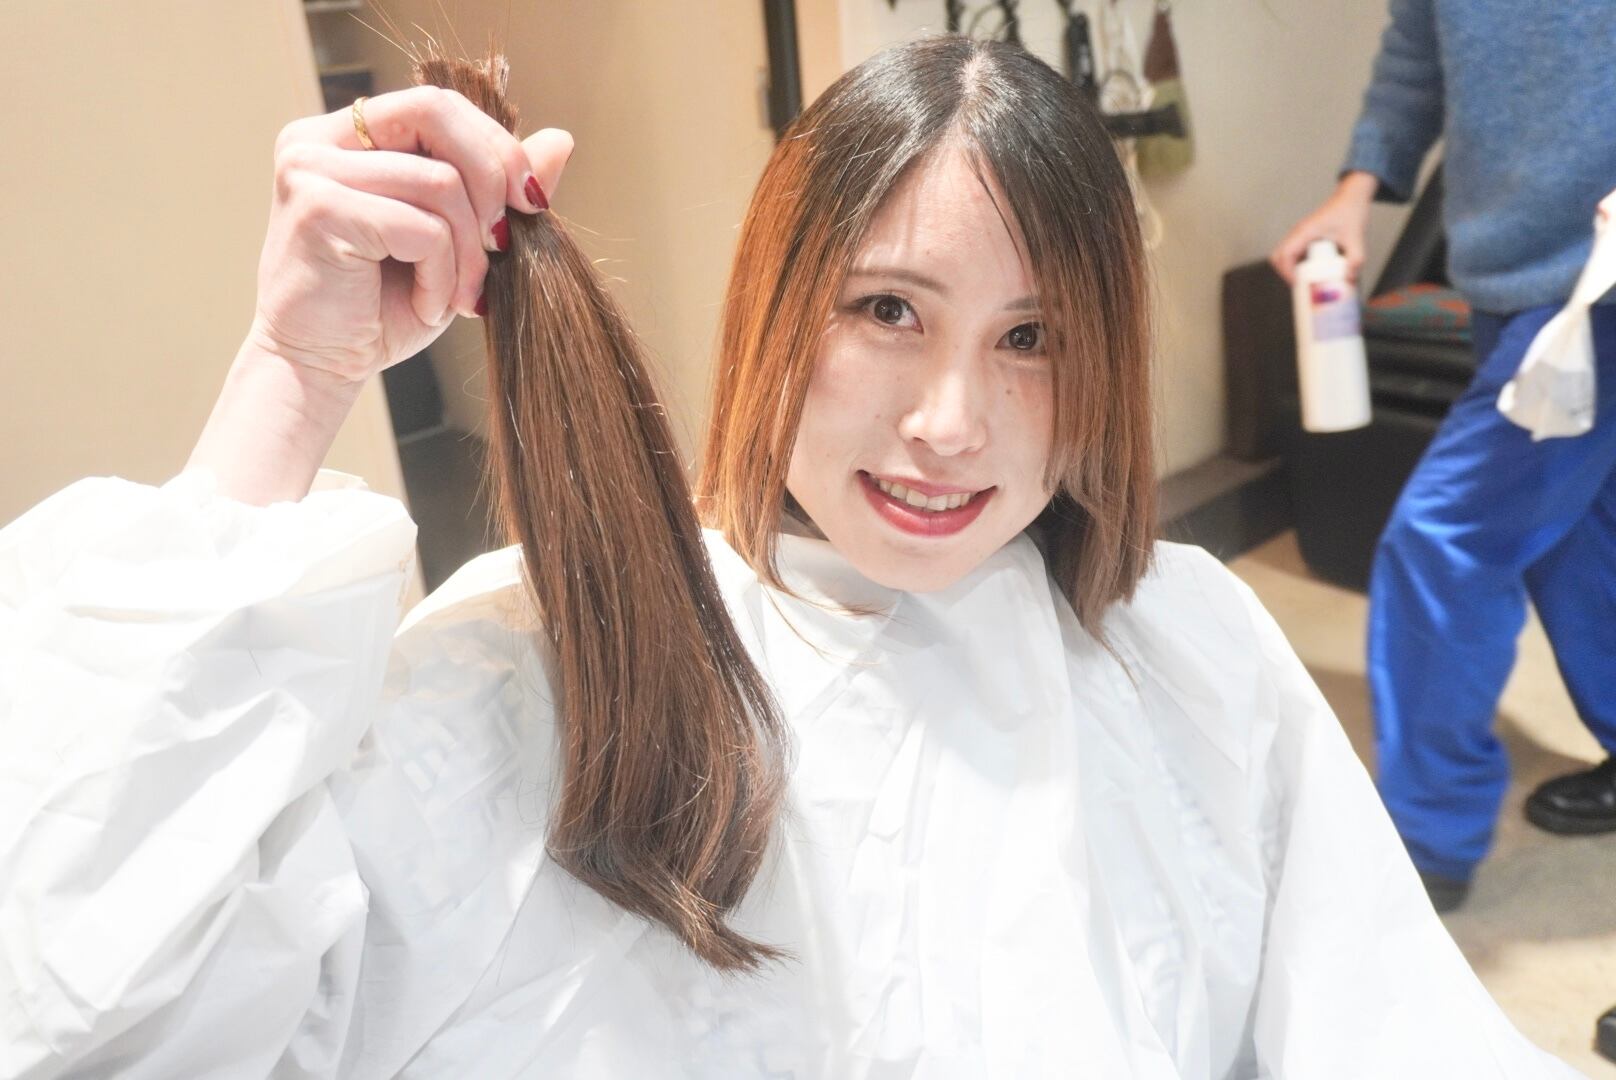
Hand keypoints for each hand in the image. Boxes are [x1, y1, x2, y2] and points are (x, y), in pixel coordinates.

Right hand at [247, 85, 573, 383]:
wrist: (319, 368)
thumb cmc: (383, 307)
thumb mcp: (456, 243)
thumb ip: (499, 189)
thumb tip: (560, 139)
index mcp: (347, 135)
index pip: (438, 106)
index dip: (495, 146)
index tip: (530, 203)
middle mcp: (318, 140)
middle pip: (436, 114)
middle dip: (492, 179)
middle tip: (502, 245)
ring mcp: (310, 169)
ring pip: (440, 183)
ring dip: (469, 253)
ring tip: (459, 296)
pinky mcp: (317, 209)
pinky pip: (422, 229)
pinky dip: (443, 275)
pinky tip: (428, 306)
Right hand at [1270, 171, 1377, 286]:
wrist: (1352, 196)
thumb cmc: (1350, 211)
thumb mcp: (1355, 237)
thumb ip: (1355, 259)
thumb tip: (1349, 279)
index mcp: (1305, 232)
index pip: (1284, 255)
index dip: (1287, 272)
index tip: (1298, 284)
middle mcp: (1298, 233)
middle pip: (1277, 257)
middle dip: (1285, 274)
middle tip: (1300, 285)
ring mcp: (1299, 234)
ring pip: (1283, 255)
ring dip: (1290, 269)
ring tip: (1306, 280)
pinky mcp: (1304, 236)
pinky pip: (1293, 252)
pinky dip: (1297, 264)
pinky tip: (1312, 271)